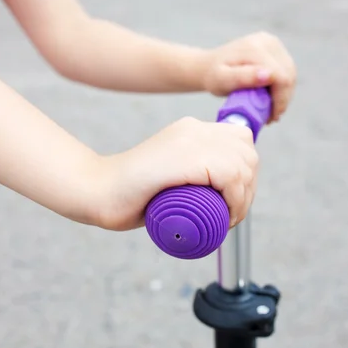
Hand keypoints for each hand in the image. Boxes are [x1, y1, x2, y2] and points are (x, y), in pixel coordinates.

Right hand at [96, 117, 258, 230]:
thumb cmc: (132, 194)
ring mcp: (190, 140)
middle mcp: (194, 128)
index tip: (235, 199)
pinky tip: (227, 215)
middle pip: (247, 152)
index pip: (240, 141)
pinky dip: (236, 199)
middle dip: (249, 186)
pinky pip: (230, 175)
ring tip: (228, 219)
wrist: (99, 192)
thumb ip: (191, 174)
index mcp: (191, 129)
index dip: (246, 171)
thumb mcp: (171, 175)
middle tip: (232, 214)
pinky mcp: (186, 157)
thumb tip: (219, 195)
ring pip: (242, 164)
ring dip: (244, 197)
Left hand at [201, 32, 296, 122]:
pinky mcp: (275, 48)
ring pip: (291, 74)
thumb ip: (244, 77)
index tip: (271, 118)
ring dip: (284, 95)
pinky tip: (272, 100)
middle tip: (270, 117)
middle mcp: (267, 41)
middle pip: (288, 75)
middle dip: (282, 99)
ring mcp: (272, 43)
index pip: (281, 77)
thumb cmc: (213, 77)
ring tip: (271, 111)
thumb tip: (269, 75)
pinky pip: (287, 70)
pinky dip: (283, 88)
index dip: (280, 100)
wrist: (209, 66)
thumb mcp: (222, 80)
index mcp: (255, 48)